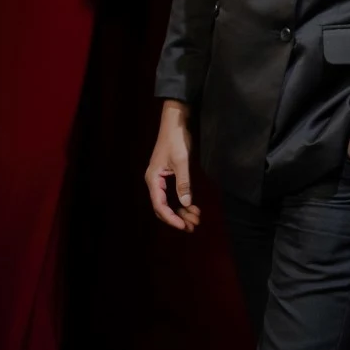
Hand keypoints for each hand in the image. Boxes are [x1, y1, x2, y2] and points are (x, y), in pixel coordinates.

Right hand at [145, 100, 200, 231]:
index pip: (160, 206)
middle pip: (163, 207)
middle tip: (194, 225)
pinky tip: (194, 207)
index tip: (184, 226)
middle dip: (178, 217)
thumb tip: (186, 204)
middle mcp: (155, 182)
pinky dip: (183, 202)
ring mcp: (161, 180)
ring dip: (182, 211)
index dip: (171, 218)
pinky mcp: (169, 176)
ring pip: (169, 202)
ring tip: (196, 218)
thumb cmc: (177, 139)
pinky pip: (173, 195)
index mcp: (153, 179)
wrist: (176, 122)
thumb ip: (184, 183)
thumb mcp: (182, 162)